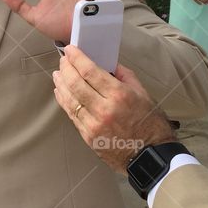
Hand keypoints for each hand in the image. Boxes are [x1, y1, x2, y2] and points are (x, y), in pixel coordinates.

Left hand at [52, 45, 175, 173]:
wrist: (150, 157)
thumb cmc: (150, 124)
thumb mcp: (144, 94)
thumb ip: (125, 76)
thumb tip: (109, 63)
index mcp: (119, 95)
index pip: (90, 71)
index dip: (77, 58)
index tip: (70, 49)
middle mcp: (104, 109)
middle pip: (75, 83)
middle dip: (66, 68)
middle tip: (63, 60)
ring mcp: (93, 124)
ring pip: (69, 99)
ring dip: (61, 83)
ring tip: (57, 73)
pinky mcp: (88, 136)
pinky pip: (71, 114)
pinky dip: (64, 100)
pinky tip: (61, 92)